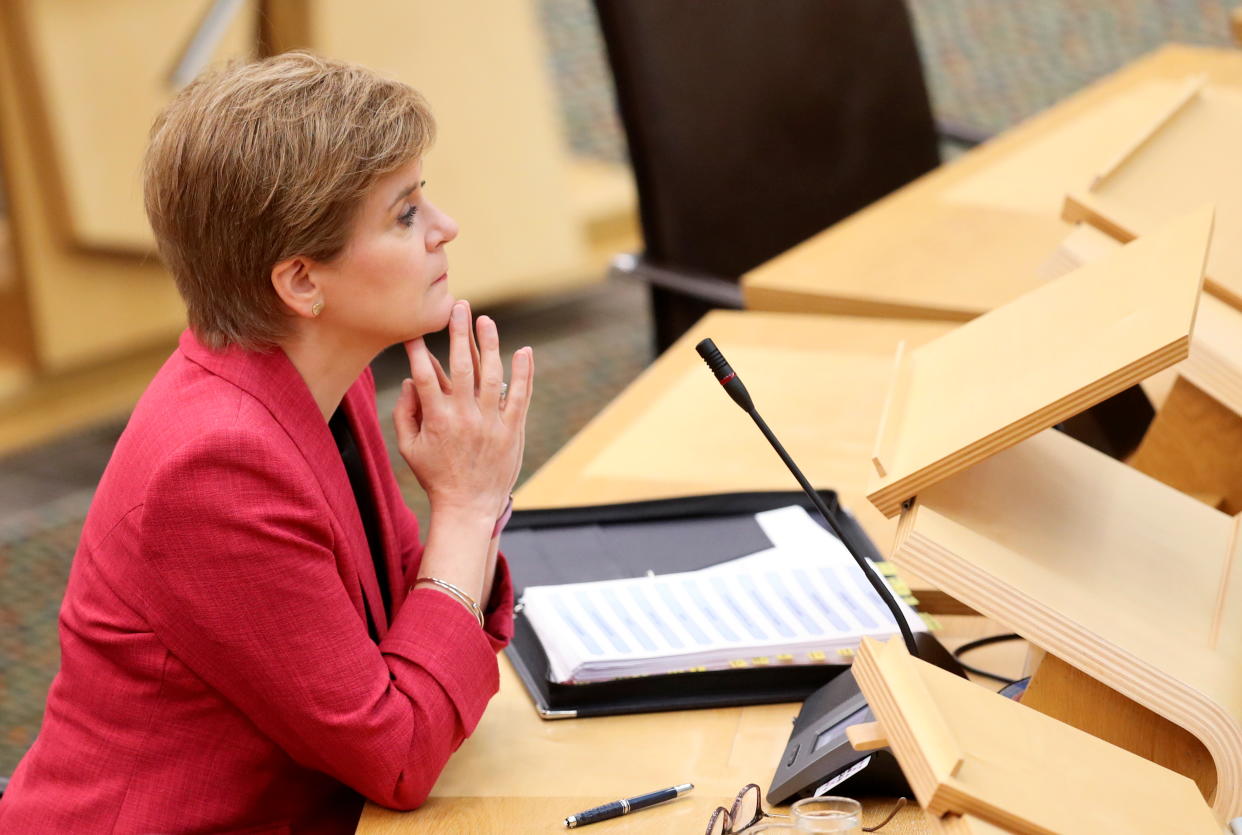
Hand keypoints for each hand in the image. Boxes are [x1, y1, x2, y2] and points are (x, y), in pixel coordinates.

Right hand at [392, 300, 533, 520]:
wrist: (469, 507)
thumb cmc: (436, 476)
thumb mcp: (409, 448)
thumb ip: (404, 414)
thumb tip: (409, 381)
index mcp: (436, 419)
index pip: (425, 376)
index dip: (419, 349)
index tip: (415, 327)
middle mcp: (464, 417)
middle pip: (460, 366)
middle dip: (458, 333)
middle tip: (458, 306)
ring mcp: (490, 422)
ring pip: (491, 375)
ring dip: (489, 344)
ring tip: (486, 320)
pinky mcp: (512, 430)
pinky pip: (519, 396)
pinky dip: (523, 374)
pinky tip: (524, 351)